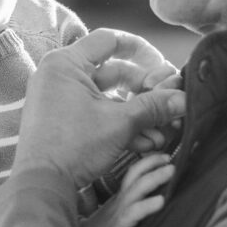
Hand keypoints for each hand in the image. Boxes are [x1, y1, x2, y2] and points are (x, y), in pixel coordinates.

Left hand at [14, 29, 185, 187]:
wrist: (41, 186)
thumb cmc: (72, 147)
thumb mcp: (119, 124)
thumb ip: (153, 106)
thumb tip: (184, 98)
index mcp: (66, 63)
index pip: (109, 40)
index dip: (140, 50)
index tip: (162, 66)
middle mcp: (61, 76)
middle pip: (115, 72)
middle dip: (146, 93)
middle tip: (169, 105)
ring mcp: (62, 99)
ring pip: (110, 97)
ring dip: (138, 114)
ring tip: (163, 132)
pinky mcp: (65, 121)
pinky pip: (98, 114)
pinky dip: (121, 125)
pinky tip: (146, 143)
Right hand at [81, 153, 174, 226]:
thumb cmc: (110, 224)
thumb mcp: (121, 204)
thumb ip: (137, 190)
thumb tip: (162, 174)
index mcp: (123, 197)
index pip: (135, 174)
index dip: (149, 163)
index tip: (167, 157)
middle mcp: (120, 208)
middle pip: (136, 189)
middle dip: (154, 178)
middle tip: (171, 170)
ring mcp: (116, 226)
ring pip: (131, 214)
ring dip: (145, 206)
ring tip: (161, 201)